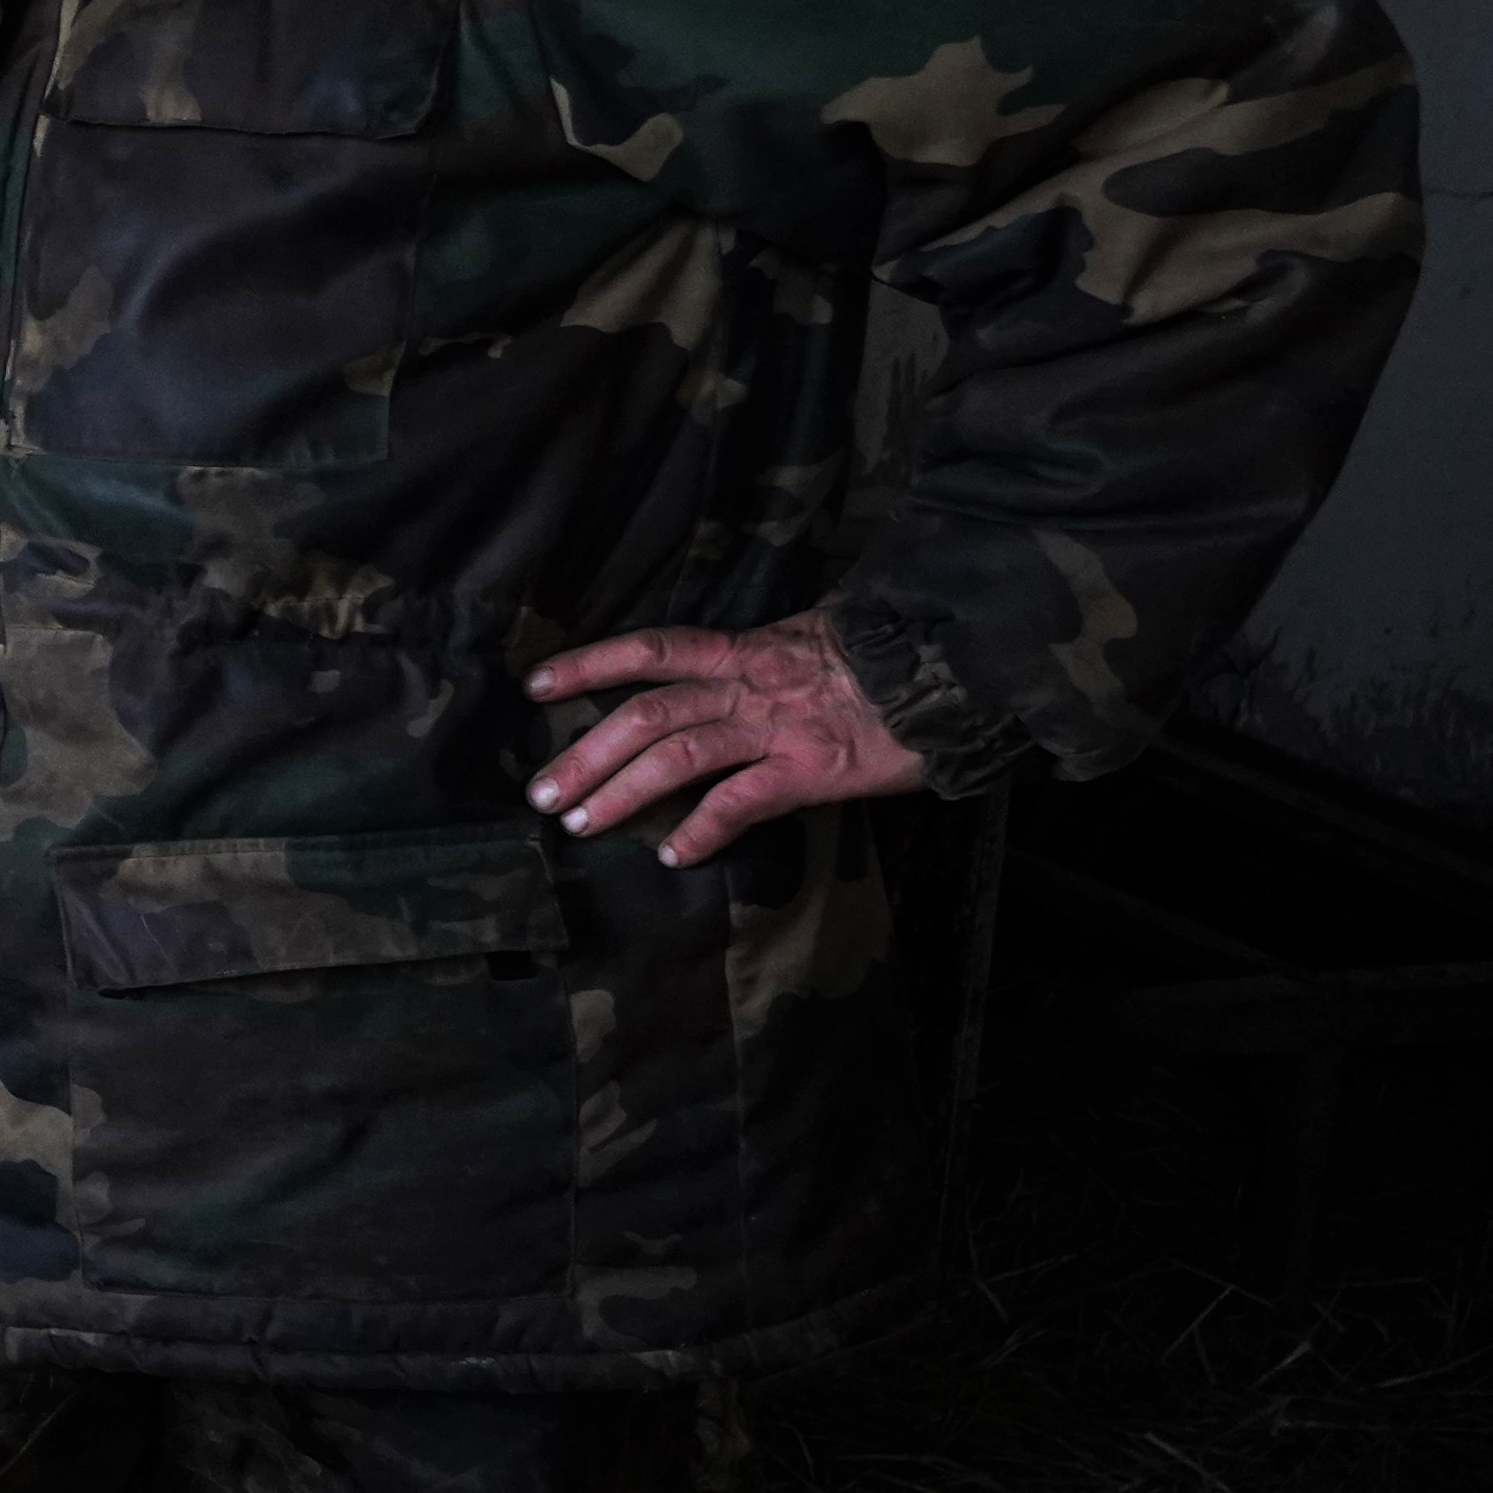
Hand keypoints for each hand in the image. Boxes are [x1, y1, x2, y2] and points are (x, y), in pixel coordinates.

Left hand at [522, 609, 930, 865]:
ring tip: (579, 825)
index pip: (651, 649)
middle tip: (540, 793)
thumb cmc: (890, 654)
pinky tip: (673, 855)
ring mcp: (778, 727)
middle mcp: (749, 685)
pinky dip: (703, 830)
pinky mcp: (812, 770)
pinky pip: (741, 802)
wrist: (958, 668)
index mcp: (745, 649)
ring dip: (621, 791)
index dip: (589, 664)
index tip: (535, 686)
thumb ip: (763, 654)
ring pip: (678, 755)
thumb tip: (724, 664)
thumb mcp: (816, 636)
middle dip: (585, 753)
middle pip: (646, 713)